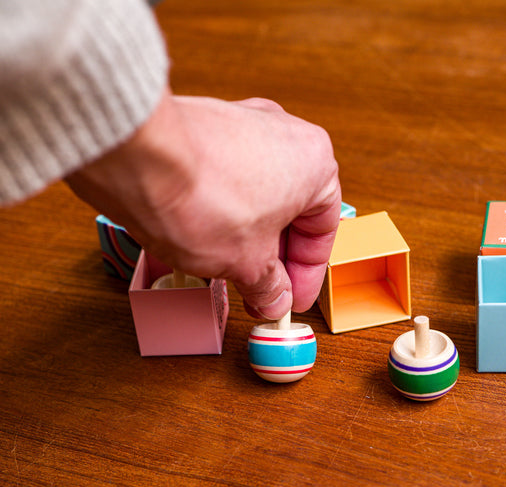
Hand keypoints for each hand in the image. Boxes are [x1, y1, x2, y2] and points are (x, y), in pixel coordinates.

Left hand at [66, 88, 340, 318]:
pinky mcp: (211, 127)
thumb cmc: (203, 197)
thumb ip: (270, 287)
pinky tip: (211, 239)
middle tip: (264, 291)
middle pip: (291, 212)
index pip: (322, 231)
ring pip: (260, 195)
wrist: (138, 159)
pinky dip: (228, 212)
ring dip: (252, 237)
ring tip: (234, 269)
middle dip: (277, 258)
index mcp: (314, 162)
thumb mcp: (247, 262)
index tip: (293, 298)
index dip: (307, 275)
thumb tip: (275, 299)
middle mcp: (285, 133)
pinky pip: (231, 179)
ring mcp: (245, 124)